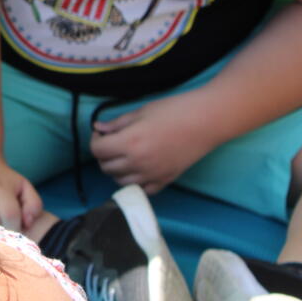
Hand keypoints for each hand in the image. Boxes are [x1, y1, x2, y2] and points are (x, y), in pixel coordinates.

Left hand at [90, 94, 212, 194]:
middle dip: (103, 154)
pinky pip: (142, 190)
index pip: (97, 150)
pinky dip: (135, 182)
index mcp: (129, 143)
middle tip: (111, 142)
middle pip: (106, 167)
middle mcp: (138, 163)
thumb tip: (98, 128)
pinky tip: (138, 169)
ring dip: (116, 169)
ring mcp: (152, 175)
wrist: (206, 121)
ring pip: (120, 181)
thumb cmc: (174, 110)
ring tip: (123, 155)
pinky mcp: (166, 181)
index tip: (101, 132)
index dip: (95, 140)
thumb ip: (117, 124)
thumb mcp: (140, 112)